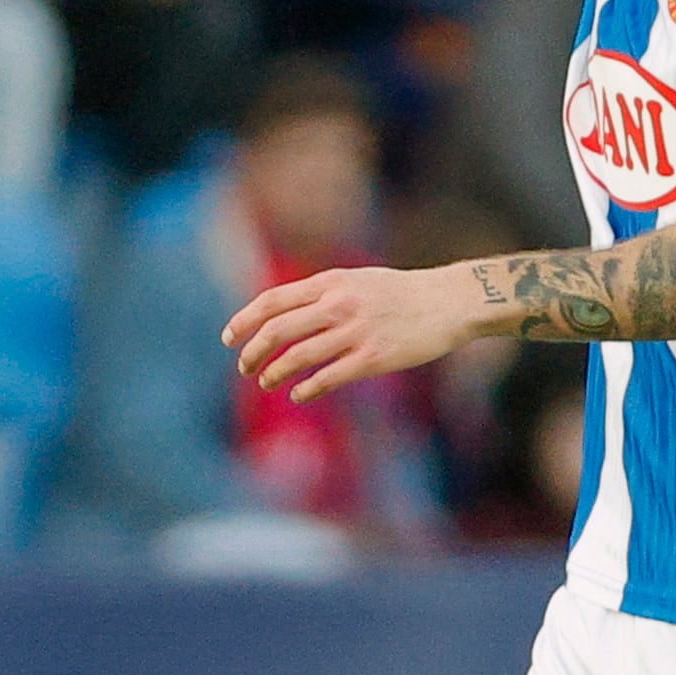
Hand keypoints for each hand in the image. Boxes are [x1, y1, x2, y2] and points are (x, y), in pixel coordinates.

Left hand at [224, 263, 485, 400]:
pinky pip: (329, 377)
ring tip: (265, 382)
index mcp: (330, 282)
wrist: (446, 303)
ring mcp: (356, 332)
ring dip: (274, 373)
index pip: (273, 301)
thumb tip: (281, 314)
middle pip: (278, 330)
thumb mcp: (355, 280)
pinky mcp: (373, 358)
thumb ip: (320, 294)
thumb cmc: (398, 294)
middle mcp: (338, 305)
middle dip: (252, 352)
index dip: (244, 320)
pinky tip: (298, 394)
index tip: (229, 338)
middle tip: (243, 367)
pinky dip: (307, 388)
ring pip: (298, 357)